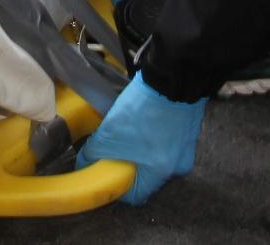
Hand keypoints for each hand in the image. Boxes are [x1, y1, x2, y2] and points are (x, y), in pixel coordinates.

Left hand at [75, 72, 206, 203]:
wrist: (170, 77)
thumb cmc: (144, 109)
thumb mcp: (111, 133)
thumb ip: (95, 152)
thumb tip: (84, 162)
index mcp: (162, 171)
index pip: (138, 194)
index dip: (118, 188)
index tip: (104, 176)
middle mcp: (178, 163)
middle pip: (146, 173)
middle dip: (126, 163)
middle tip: (111, 150)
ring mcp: (184, 144)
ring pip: (154, 153)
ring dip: (138, 145)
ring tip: (123, 129)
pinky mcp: (185, 126)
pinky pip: (163, 137)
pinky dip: (149, 131)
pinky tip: (138, 117)